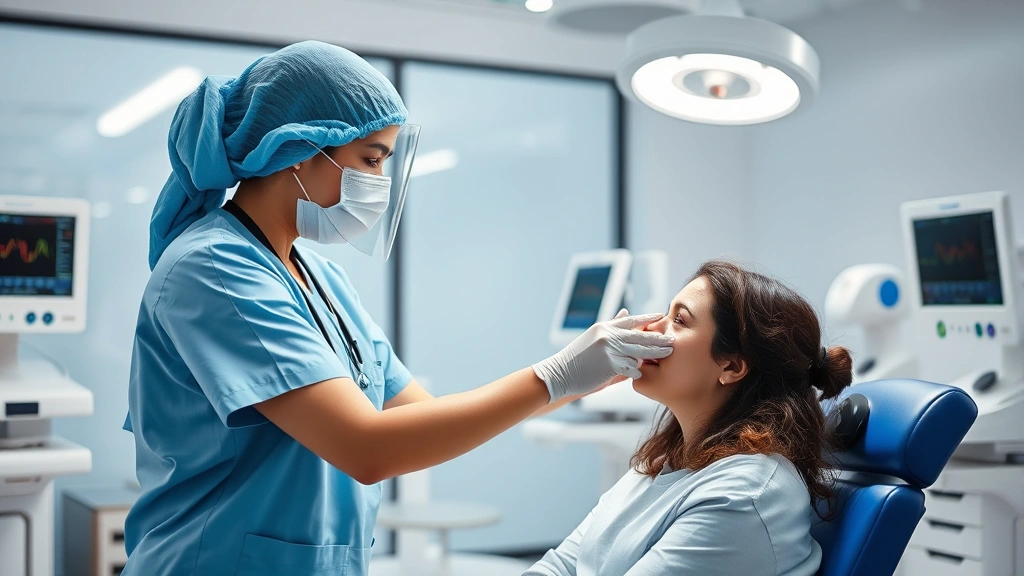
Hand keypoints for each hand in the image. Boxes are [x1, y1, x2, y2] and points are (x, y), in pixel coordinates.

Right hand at [532, 309, 672, 402]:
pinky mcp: (610, 364)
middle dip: (658, 338)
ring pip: (638, 351)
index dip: (647, 318)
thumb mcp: (593, 338)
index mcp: (604, 327)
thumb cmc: (577, 359)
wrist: (559, 373)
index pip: (630, 320)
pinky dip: (636, 370)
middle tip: (672, 339)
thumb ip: (612, 328)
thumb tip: (626, 313)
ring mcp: (609, 349)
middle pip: (640, 335)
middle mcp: (608, 335)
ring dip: (653, 353)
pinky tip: (640, 372)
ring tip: (668, 354)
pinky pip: (630, 367)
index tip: (661, 316)